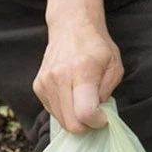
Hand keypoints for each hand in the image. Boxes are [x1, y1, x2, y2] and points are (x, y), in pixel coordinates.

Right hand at [33, 17, 123, 132]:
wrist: (71, 26)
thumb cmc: (96, 47)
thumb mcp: (114, 67)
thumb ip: (107, 93)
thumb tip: (97, 113)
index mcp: (82, 70)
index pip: (85, 113)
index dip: (97, 122)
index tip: (103, 116)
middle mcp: (60, 77)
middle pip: (71, 124)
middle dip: (86, 125)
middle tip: (94, 114)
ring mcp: (46, 83)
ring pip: (62, 121)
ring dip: (75, 118)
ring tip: (82, 100)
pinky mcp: (38, 87)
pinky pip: (54, 112)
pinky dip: (65, 111)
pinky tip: (71, 95)